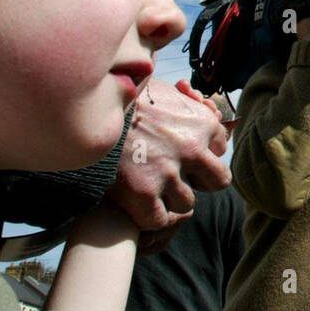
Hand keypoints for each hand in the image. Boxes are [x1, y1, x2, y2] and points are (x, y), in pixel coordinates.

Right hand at [108, 77, 230, 235]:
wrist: (88, 109)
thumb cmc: (127, 98)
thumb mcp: (164, 90)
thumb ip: (188, 101)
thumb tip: (203, 104)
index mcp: (201, 122)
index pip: (221, 147)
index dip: (203, 152)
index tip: (185, 152)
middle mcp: (192, 147)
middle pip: (218, 182)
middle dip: (200, 181)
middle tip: (178, 176)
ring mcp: (168, 172)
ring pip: (187, 203)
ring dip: (171, 198)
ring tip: (151, 185)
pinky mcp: (143, 193)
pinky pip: (160, 219)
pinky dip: (151, 216)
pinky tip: (140, 203)